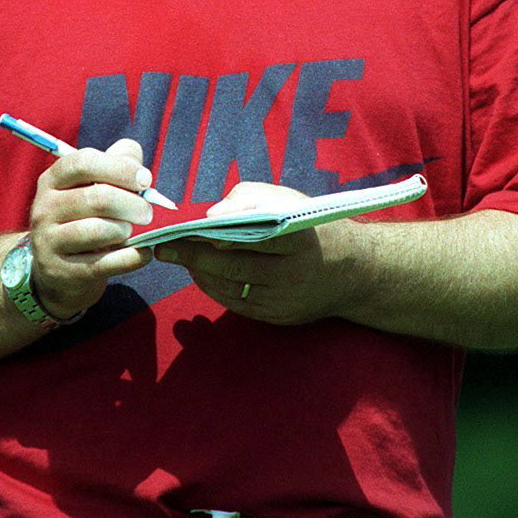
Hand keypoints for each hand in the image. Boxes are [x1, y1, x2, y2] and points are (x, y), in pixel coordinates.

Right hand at [27, 138, 155, 320]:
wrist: (57, 270)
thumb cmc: (83, 218)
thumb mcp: (92, 187)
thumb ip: (116, 163)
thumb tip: (134, 155)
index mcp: (52, 180)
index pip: (84, 163)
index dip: (120, 168)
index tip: (145, 180)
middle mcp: (45, 208)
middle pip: (96, 197)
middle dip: (132, 203)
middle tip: (147, 212)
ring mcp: (49, 241)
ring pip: (97, 230)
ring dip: (124, 230)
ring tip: (129, 231)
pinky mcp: (61, 271)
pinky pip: (104, 264)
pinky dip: (131, 258)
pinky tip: (142, 254)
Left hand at [155, 182, 368, 325]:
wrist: (354, 271)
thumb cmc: (313, 226)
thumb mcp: (290, 201)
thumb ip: (249, 199)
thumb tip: (211, 216)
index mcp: (298, 238)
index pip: (247, 236)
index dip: (211, 236)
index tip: (183, 230)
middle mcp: (293, 273)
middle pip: (232, 267)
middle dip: (193, 257)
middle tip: (164, 248)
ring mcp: (286, 300)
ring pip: (231, 289)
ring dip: (199, 274)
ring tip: (178, 258)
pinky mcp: (280, 317)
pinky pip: (238, 305)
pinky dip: (215, 289)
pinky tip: (201, 275)